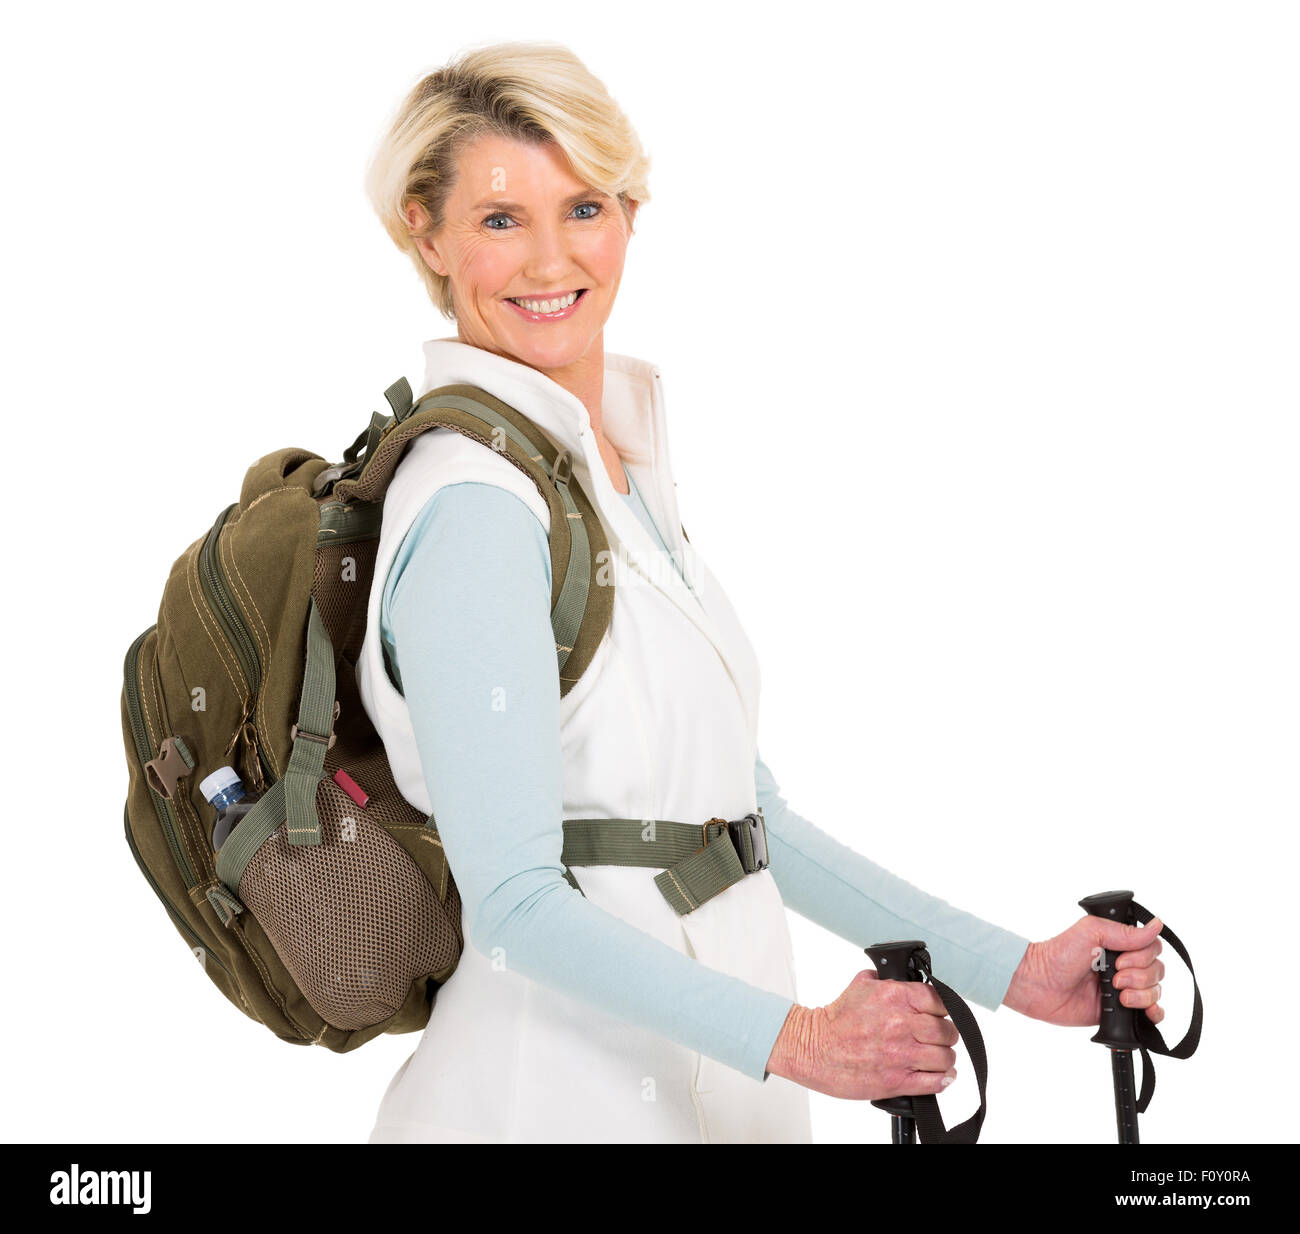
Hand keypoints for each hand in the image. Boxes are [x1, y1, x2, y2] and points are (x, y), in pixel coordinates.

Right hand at [766, 970, 960, 1099]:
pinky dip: (942, 1080)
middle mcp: (902, 1024)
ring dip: (943, 1058)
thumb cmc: (834, 1020)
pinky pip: (936, 1082)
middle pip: (947, 1031)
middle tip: (937, 1038)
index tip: (937, 1014)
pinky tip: (939, 1076)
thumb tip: (899, 978)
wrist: (813, 1048)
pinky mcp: (897, 1080)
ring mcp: (901, 1054)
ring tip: (935, 1058)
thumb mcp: (859, 986)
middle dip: (945, 1035)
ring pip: (945, 1057)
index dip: (941, 1009)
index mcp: (895, 997)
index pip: (940, 1001)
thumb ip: (884, 980)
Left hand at [1002, 914, 1165, 1028]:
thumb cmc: (1058, 955)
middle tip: (1113, 977)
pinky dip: (1154, 1013)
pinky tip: (1143, 1011)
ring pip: (1156, 991)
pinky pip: (1152, 1014)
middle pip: (1157, 970)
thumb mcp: (1090, 932)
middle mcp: (1125, 965)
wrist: (1039, 985)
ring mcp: (1124, 989)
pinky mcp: (1121, 1011)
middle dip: (1138, 976)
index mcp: (1118, 945)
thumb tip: (1156, 926)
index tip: (1119, 960)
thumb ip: (1125, 932)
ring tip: (1117, 994)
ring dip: (1141, 994)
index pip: (1152, 948)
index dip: (1142, 956)